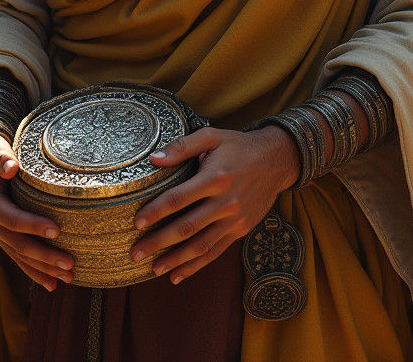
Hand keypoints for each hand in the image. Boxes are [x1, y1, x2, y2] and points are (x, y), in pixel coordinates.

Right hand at [0, 131, 75, 289]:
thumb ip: (1, 157)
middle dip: (45, 256)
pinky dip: (35, 271)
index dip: (34, 227)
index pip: (13, 220)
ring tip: (68, 277)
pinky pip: (19, 258)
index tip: (57, 230)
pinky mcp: (4, 239)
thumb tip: (11, 167)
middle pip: (19, 245)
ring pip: (21, 257)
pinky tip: (51, 283)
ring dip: (44, 269)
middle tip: (69, 263)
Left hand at [131, 125, 299, 284]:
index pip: (179, 198)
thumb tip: (154, 159)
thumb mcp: (212, 137)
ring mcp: (235, 219)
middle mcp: (226, 202)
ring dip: (176, 260)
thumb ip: (182, 146)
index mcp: (215, 177)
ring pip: (201, 245)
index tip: (137, 223)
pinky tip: (178, 274)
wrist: (276, 160)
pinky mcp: (241, 230)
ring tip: (154, 269)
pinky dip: (196, 265)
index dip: (156, 212)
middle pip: (186, 227)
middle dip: (159, 242)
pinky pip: (216, 251)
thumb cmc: (239, 146)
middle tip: (136, 253)